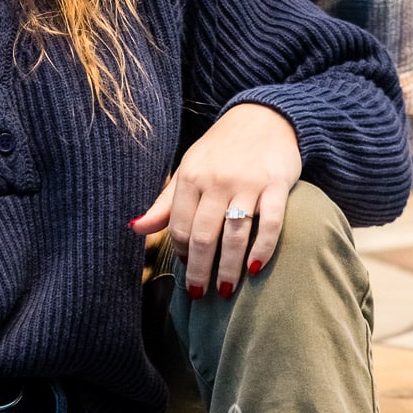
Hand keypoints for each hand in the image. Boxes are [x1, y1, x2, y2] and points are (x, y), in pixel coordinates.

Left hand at [129, 103, 300, 297]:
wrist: (263, 117)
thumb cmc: (220, 150)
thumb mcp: (188, 169)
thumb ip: (165, 203)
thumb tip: (136, 229)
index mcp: (191, 176)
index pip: (180, 226)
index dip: (181, 252)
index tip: (186, 268)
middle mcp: (217, 180)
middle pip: (204, 236)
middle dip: (200, 270)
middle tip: (199, 294)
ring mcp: (248, 182)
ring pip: (235, 235)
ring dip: (229, 268)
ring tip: (226, 291)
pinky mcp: (277, 183)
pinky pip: (270, 223)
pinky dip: (263, 248)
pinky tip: (255, 268)